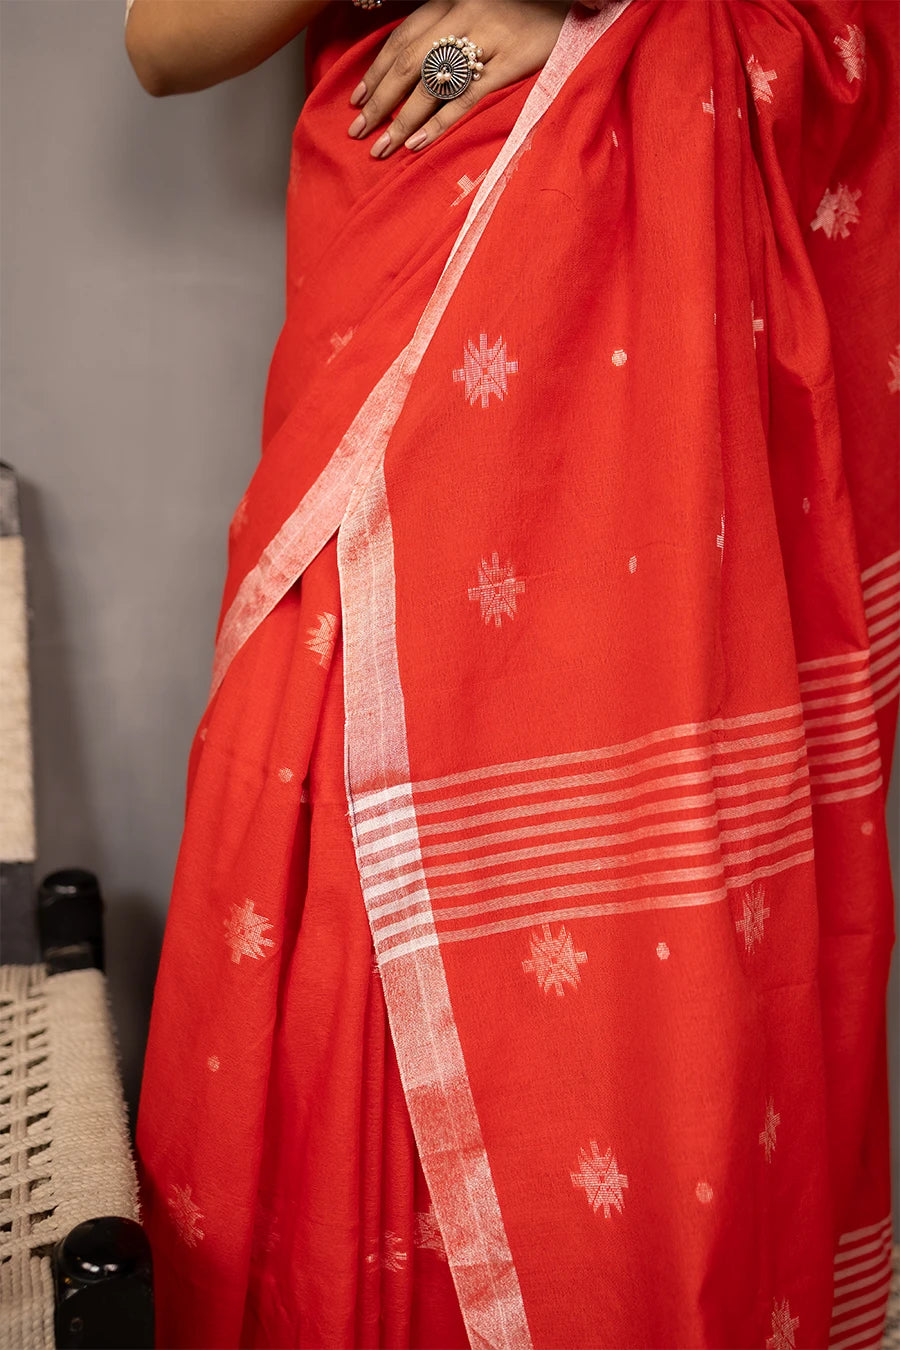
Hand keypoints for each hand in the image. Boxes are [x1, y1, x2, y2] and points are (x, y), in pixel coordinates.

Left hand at [347, 0, 570, 158]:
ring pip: (430, 83)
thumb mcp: (483, 12)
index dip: (376, 68)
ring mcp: (486, 38)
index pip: (403, 38)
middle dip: (378, 99)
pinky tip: (415, 143)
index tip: (357, 97)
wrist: (578, 1)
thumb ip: (453, 31)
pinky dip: (437, 122)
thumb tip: (418, 68)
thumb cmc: (529, 12)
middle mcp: (464, 14)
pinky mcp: (509, 62)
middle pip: (408, 62)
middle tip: (357, 130)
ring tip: (380, 148)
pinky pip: (465, 98)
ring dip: (400, 119)